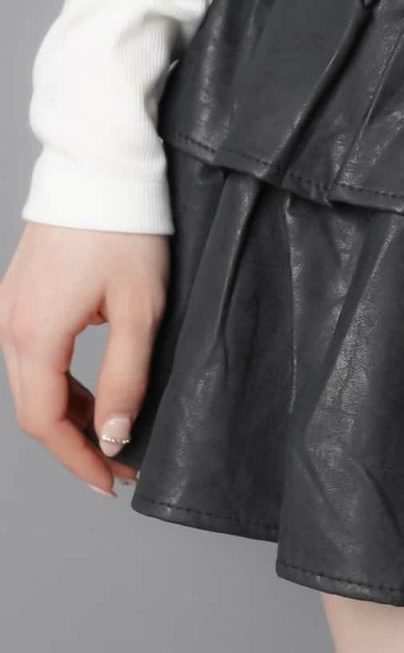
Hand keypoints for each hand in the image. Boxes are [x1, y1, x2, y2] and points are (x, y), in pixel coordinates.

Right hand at [0, 221, 169, 495]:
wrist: (101, 169)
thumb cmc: (126, 231)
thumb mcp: (140, 311)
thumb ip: (127, 377)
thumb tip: (115, 436)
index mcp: (33, 333)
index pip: (44, 421)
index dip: (78, 459)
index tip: (111, 483)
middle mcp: (8, 325)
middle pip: (33, 408)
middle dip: (78, 444)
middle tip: (123, 468)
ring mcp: (9, 309)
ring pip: (32, 385)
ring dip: (71, 417)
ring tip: (117, 439)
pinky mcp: (20, 296)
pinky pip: (34, 358)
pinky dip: (62, 386)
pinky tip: (96, 399)